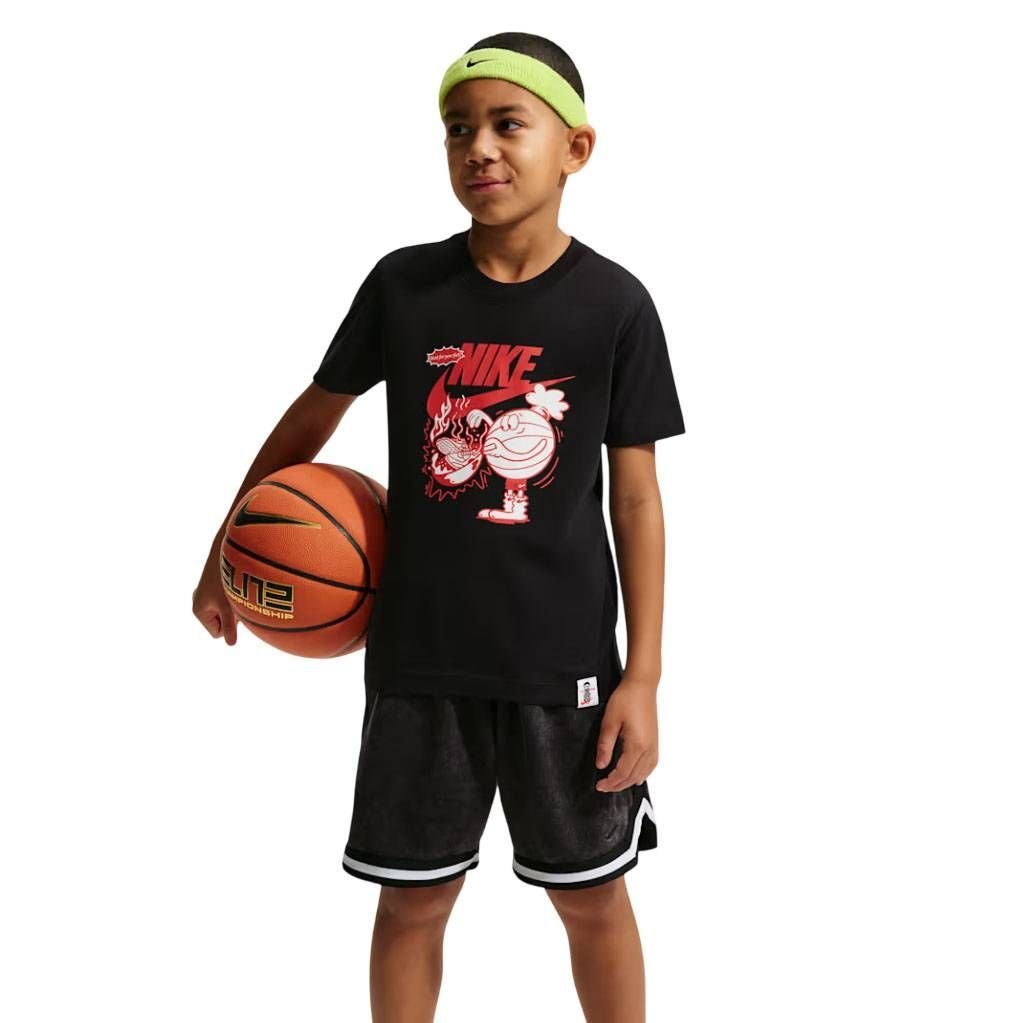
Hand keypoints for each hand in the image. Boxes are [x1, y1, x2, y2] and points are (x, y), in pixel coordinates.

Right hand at [192, 557, 238, 644]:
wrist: (227, 552)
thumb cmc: (228, 580)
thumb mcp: (230, 606)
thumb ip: (229, 627)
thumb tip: (231, 644)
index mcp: (199, 611)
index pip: (217, 633)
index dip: (229, 625)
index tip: (233, 609)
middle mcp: (199, 603)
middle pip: (222, 623)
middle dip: (232, 615)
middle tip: (236, 599)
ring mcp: (205, 594)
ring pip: (226, 611)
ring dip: (235, 605)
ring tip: (237, 591)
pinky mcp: (214, 586)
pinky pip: (227, 601)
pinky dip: (234, 596)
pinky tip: (237, 584)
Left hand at [594, 676, 658, 791]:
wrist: (642, 686)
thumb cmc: (626, 699)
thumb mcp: (609, 721)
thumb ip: (605, 745)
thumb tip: (601, 765)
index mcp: (637, 745)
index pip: (622, 773)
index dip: (610, 782)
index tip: (599, 785)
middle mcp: (648, 749)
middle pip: (633, 776)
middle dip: (618, 785)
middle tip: (604, 787)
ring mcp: (654, 746)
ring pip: (643, 773)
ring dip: (630, 781)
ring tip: (616, 783)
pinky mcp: (655, 741)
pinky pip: (651, 765)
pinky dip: (642, 774)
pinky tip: (636, 775)